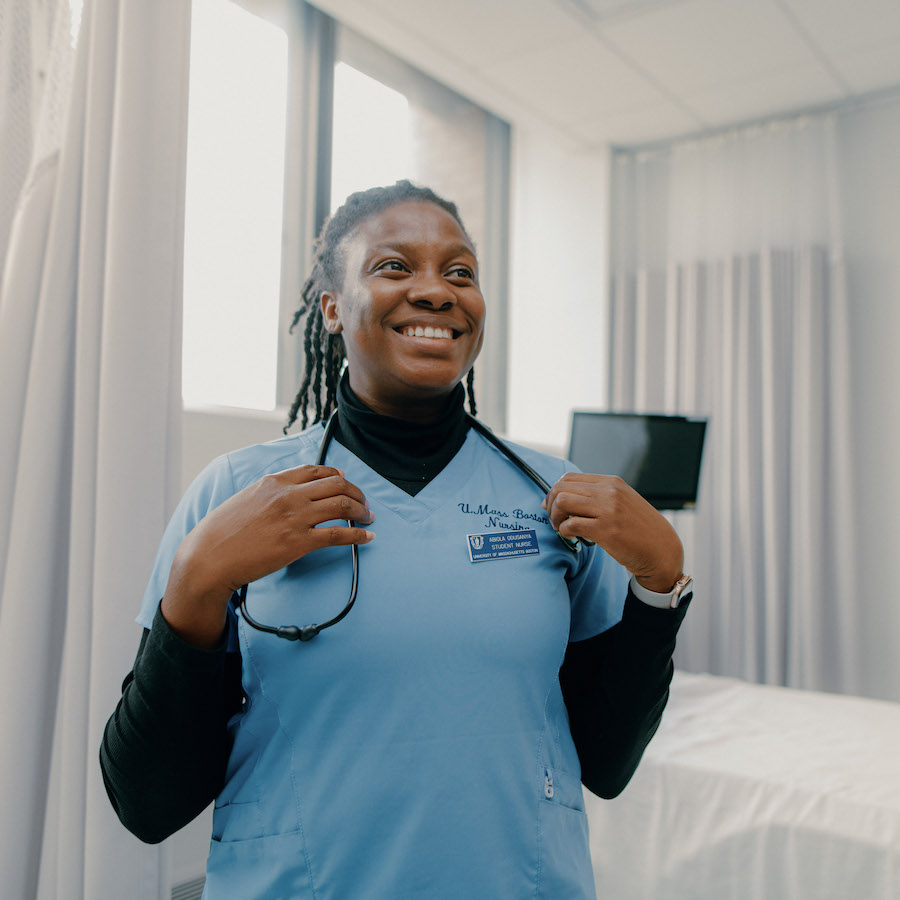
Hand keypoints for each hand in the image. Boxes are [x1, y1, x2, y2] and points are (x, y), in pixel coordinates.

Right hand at [162, 465, 373, 645]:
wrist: (208, 558)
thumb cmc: (221, 533)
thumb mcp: (245, 499)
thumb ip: (269, 493)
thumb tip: (289, 495)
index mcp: (274, 481)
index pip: (316, 470)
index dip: (337, 476)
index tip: (346, 484)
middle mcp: (287, 495)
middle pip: (336, 485)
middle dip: (356, 493)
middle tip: (363, 503)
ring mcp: (294, 518)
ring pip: (342, 506)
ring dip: (362, 511)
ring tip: (369, 518)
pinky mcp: (298, 543)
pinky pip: (338, 534)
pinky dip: (358, 534)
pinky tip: (367, 537)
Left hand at [542, 473, 682, 592]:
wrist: (661, 551)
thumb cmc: (640, 529)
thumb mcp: (623, 502)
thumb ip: (599, 496)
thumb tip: (564, 497)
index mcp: (612, 483)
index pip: (569, 478)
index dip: (554, 492)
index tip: (551, 505)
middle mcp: (609, 492)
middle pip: (561, 488)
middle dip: (550, 504)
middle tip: (554, 519)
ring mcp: (608, 510)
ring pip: (562, 502)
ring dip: (555, 517)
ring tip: (561, 528)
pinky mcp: (606, 530)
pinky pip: (571, 525)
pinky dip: (564, 532)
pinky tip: (572, 537)